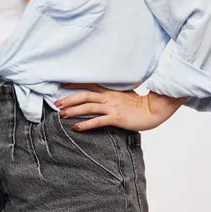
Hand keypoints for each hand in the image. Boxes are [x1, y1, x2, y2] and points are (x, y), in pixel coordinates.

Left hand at [56, 83, 187, 131]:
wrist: (154, 110)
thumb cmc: (140, 104)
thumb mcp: (125, 95)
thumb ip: (113, 95)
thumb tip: (102, 97)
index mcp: (110, 91)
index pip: (89, 84)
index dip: (74, 84)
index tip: (62, 84)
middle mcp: (109, 98)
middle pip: (84, 95)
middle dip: (68, 99)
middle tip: (56, 103)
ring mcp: (112, 107)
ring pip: (88, 107)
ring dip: (73, 111)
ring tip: (61, 114)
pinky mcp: (116, 118)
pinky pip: (98, 121)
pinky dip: (85, 124)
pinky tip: (76, 127)